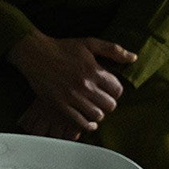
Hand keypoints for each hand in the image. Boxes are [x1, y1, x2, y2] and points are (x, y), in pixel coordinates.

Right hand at [6, 32, 135, 133]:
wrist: (35, 54)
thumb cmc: (62, 47)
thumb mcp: (89, 43)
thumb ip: (113, 49)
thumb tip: (133, 57)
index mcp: (94, 71)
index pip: (117, 90)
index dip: (116, 91)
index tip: (110, 90)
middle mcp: (84, 85)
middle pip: (109, 105)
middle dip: (108, 103)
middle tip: (102, 100)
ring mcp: (71, 96)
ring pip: (97, 115)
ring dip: (98, 113)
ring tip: (95, 108)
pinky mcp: (59, 104)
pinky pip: (79, 121)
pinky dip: (87, 125)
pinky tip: (90, 123)